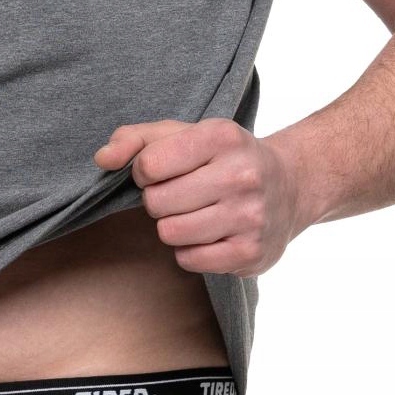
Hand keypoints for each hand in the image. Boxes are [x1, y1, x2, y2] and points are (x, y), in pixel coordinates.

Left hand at [93, 115, 307, 276]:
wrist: (291, 186)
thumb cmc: (224, 158)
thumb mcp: (184, 134)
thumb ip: (136, 139)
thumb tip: (102, 159)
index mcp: (222, 137)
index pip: (149, 164)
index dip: (145, 172)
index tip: (163, 171)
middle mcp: (241, 175)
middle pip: (157, 202)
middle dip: (159, 200)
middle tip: (182, 195)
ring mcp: (250, 217)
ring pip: (170, 233)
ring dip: (174, 226)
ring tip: (196, 213)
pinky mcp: (251, 253)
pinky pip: (190, 260)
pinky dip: (190, 250)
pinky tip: (209, 234)